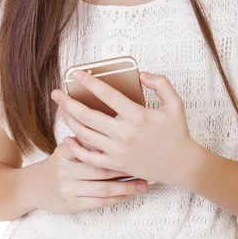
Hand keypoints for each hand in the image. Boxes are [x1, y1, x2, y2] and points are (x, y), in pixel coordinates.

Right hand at [27, 141, 148, 213]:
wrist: (34, 186)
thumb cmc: (59, 162)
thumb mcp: (66, 146)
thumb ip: (85, 139)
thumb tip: (111, 122)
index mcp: (66, 150)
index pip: (94, 147)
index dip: (116, 147)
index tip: (135, 145)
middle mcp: (66, 169)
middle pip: (101, 168)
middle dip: (126, 168)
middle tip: (146, 166)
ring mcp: (68, 188)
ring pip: (103, 187)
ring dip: (125, 186)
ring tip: (143, 184)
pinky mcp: (72, 204)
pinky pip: (98, 202)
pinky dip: (115, 199)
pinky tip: (128, 194)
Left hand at [51, 70, 200, 186]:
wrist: (181, 165)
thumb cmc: (177, 133)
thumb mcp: (175, 103)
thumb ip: (161, 83)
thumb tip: (142, 74)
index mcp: (137, 116)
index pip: (107, 94)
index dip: (89, 82)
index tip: (76, 73)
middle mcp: (124, 134)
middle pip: (88, 115)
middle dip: (68, 102)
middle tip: (56, 93)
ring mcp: (118, 151)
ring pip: (85, 135)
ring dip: (70, 121)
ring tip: (62, 110)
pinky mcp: (115, 165)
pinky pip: (89, 157)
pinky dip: (76, 148)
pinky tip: (69, 138)